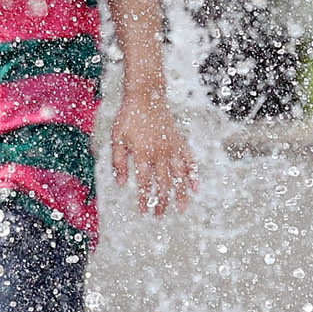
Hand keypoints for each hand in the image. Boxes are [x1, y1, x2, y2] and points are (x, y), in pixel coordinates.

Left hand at [110, 88, 194, 215]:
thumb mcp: (117, 139)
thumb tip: (121, 184)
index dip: (144, 199)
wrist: (146, 96)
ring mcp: (172, 147)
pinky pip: (189, 160)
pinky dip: (193, 174)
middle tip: (159, 215)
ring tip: (182, 208)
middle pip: (163, 183)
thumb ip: (118, 162)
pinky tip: (195, 187)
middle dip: (161, 201)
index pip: (144, 183)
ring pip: (179, 175)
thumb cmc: (128, 118)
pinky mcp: (179, 141)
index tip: (143, 211)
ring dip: (181, 193)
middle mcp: (159, 153)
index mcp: (142, 154)